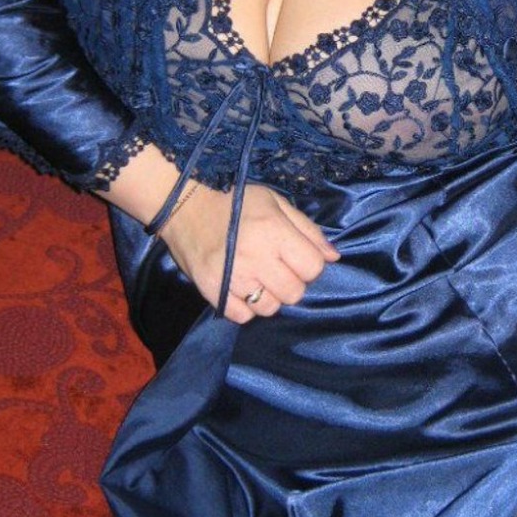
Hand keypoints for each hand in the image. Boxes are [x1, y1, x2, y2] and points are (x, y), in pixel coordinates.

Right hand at [158, 180, 339, 321]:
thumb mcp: (275, 202)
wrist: (183, 203)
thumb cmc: (234, 200)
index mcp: (274, 231)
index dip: (309, 263)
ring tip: (258, 277)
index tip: (296, 255)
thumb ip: (307, 230)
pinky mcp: (212, 291)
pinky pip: (243, 317)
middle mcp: (256, 258)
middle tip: (276, 267)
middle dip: (292, 281)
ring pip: (270, 308)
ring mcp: (232, 278)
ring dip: (269, 296)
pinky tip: (240, 287)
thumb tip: (333, 257)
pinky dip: (245, 307)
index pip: (313, 267)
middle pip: (294, 292)